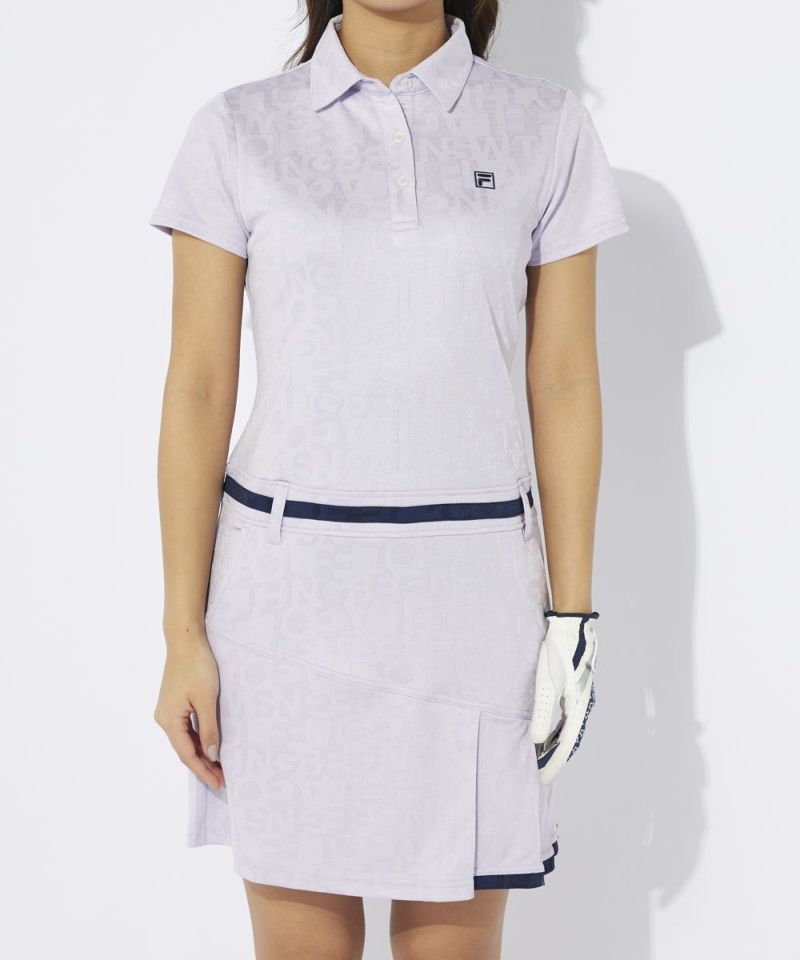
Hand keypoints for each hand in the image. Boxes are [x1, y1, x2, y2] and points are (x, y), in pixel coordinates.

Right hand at [154, 631, 224, 790]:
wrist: (185, 640)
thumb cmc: (196, 666)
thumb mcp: (206, 699)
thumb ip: (209, 729)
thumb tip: (212, 755)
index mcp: (168, 720)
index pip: (187, 754)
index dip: (203, 771)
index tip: (219, 783)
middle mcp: (164, 718)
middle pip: (185, 749)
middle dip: (203, 765)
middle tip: (223, 780)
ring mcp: (167, 711)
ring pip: (185, 739)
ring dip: (201, 753)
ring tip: (219, 767)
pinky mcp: (174, 703)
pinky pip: (186, 728)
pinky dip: (198, 739)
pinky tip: (209, 745)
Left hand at [528, 610, 598, 783]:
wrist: (572, 624)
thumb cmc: (559, 652)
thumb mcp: (546, 682)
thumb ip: (541, 712)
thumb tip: (536, 741)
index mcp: (577, 706)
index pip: (565, 743)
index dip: (554, 763)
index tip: (543, 780)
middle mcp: (582, 703)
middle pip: (569, 737)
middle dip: (555, 756)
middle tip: (540, 770)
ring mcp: (581, 693)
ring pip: (569, 725)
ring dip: (556, 740)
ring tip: (541, 752)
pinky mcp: (577, 683)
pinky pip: (568, 713)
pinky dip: (558, 725)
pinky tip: (549, 725)